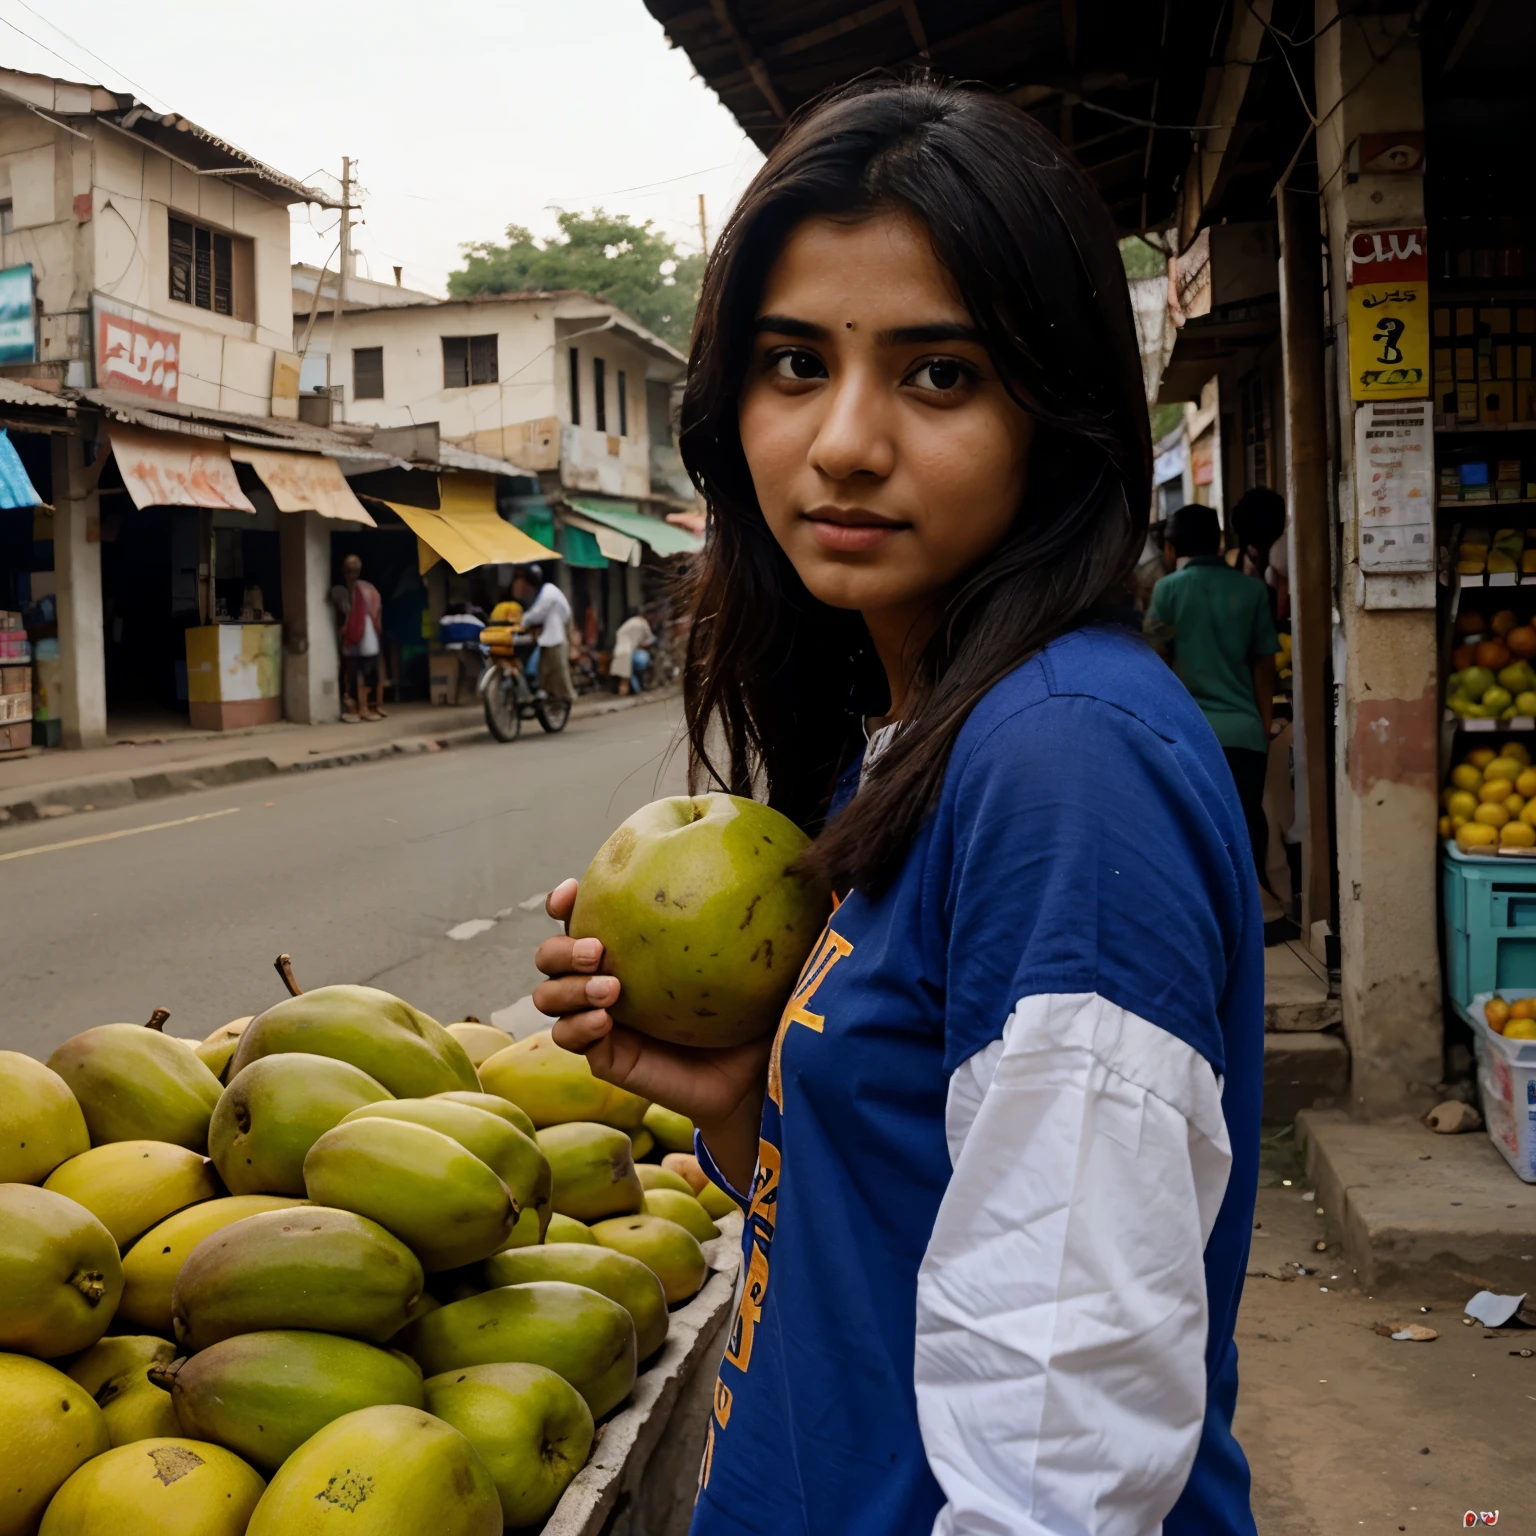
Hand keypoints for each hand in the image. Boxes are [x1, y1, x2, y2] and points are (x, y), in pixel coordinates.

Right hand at [533, 879, 769, 1186]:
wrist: (758, 1075)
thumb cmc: (759, 1008)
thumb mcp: (765, 957)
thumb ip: (772, 914)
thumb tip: (807, 864)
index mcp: (634, 948)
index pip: (586, 916)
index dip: (565, 901)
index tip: (573, 889)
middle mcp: (609, 979)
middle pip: (550, 955)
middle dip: (560, 946)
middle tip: (599, 948)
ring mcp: (603, 1020)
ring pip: (548, 997)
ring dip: (566, 987)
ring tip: (610, 989)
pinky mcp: (609, 1057)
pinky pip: (570, 1039)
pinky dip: (578, 1026)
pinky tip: (606, 1019)